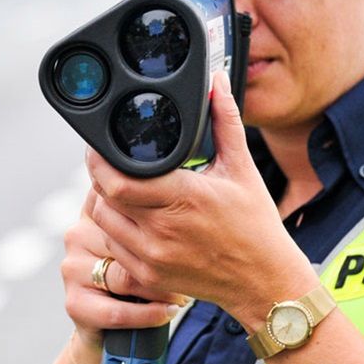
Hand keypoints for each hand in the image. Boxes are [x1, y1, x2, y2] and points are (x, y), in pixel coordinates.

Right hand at [60, 189, 185, 349]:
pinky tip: (168, 312)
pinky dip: (148, 314)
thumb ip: (152, 197)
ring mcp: (73, 267)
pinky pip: (116, 311)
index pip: (121, 196)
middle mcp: (79, 234)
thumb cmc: (137, 268)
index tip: (186, 228)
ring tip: (184, 292)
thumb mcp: (141, 227)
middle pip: (127, 239)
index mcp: (96, 208)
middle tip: (194, 265)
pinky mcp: (76, 302)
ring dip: (161, 289)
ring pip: (127, 278)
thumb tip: (190, 164)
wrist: (111, 326)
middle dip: (165, 256)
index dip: (156, 211)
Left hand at [86, 71, 316, 328]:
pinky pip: (113, 248)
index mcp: (184, 198)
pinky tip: (130, 218)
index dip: (99, 159)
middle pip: (104, 197)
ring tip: (120, 188)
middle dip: (101, 176)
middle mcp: (163, 230)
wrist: (265, 282)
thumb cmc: (256, 225)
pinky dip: (115, 230)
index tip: (98, 144)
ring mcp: (153, 257)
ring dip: (105, 202)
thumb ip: (225, 120)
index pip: (118, 179)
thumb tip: (218, 81)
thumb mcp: (242, 168)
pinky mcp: (150, 277)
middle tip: (107, 161)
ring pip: (103, 223)